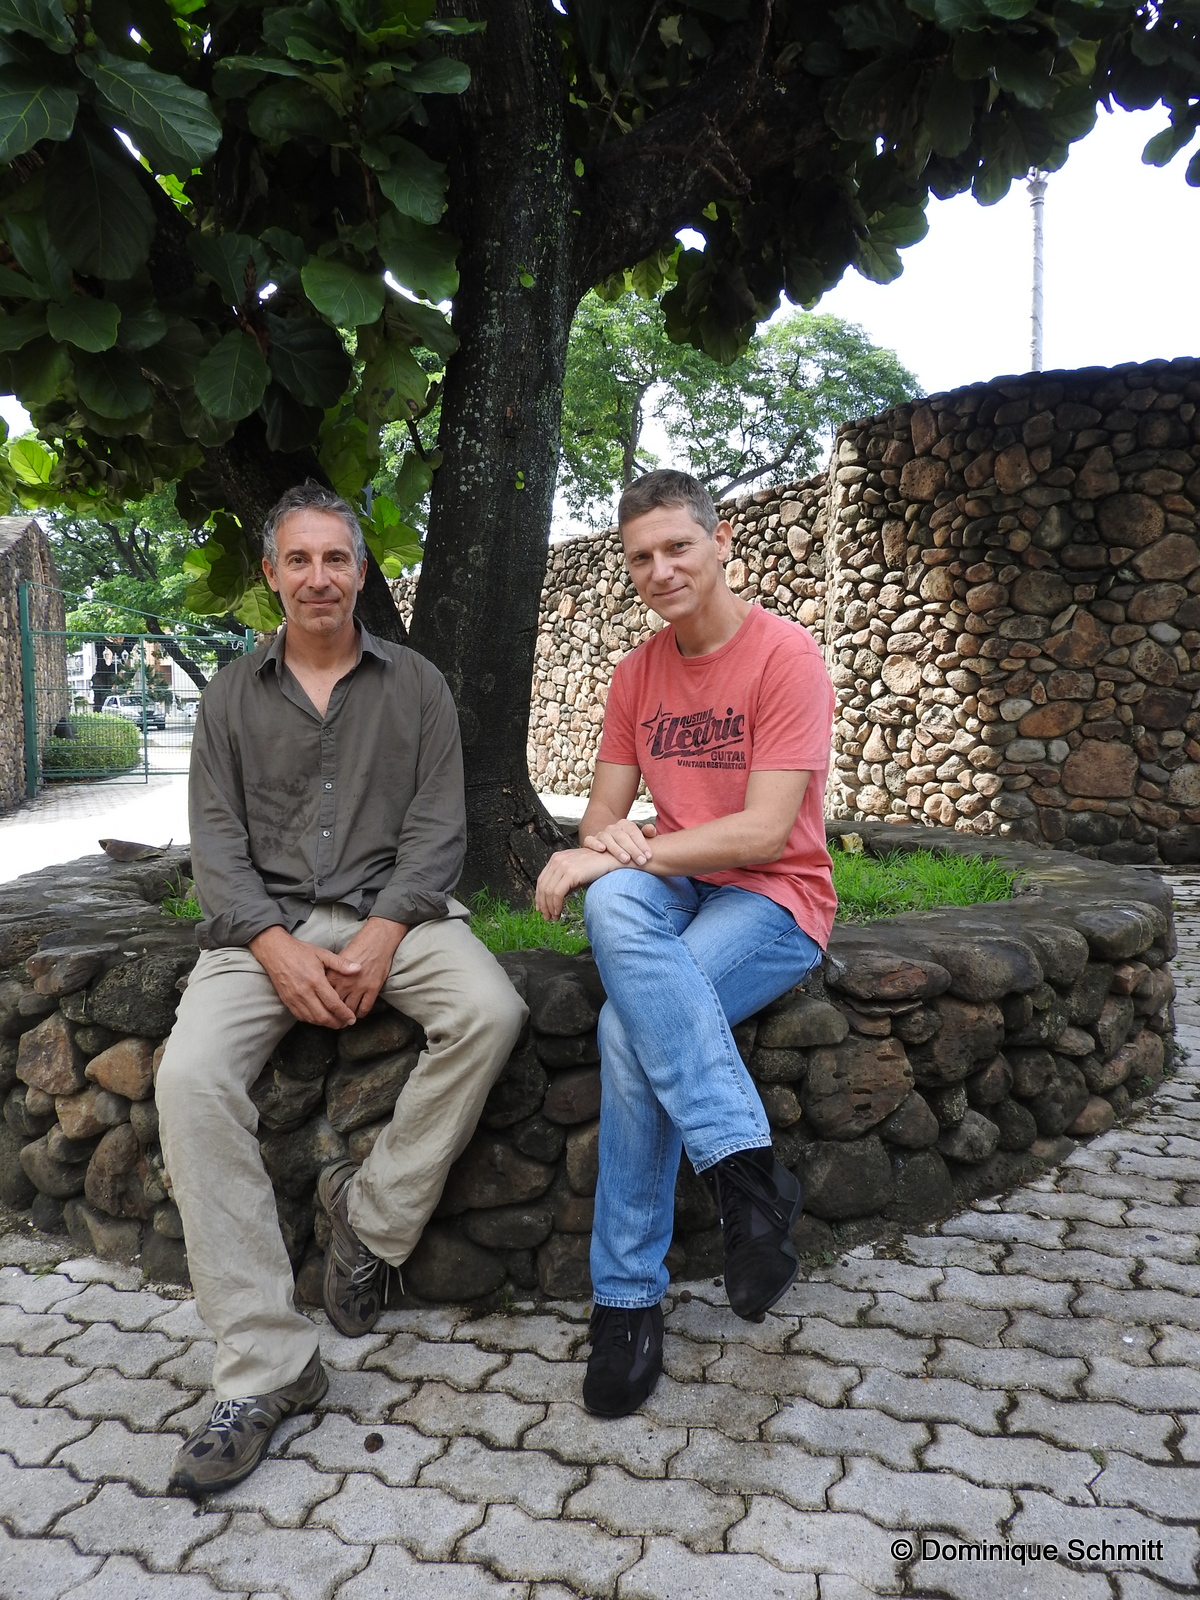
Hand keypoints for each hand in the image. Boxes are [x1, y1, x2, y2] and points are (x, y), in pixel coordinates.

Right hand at [248, 926, 362, 1027]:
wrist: (275, 952)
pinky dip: (312, 1020)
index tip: (352, 1019)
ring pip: (312, 1019)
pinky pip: (301, 1016)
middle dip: (337, 1023)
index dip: (344, 1014)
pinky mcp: (287, 1001)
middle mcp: (304, 992)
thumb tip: (358, 969)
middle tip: (346, 1023)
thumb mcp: (322, 953)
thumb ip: (341, 963)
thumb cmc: (300, 951)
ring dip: (325, 1023)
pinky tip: (320, 1017)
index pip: (333, 1003)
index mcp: (315, 980)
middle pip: (323, 1016)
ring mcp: (294, 998)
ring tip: (335, 1022)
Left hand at [329, 916, 407, 1018]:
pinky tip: (358, 1014)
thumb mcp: (337, 959)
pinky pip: (365, 1008)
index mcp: (333, 976)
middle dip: (333, 1016)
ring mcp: (359, 988)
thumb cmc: (357, 947)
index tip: (321, 1011)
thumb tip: (321, 986)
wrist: (377, 941)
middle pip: (335, 1007)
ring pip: (350, 1010)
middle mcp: (344, 984)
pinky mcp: (372, 989)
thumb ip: (329, 974)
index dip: (321, 1007)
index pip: (323, 997)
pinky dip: (360, 1014)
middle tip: (333, 1021)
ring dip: (347, 1017)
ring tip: (345, 1020)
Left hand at [535, 847, 619, 921]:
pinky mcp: (571, 873)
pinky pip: (557, 893)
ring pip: (548, 891)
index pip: (541, 880)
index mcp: (556, 858)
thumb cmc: (595, 867)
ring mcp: (564, 866)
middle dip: (543, 904)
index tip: (541, 908)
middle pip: (543, 886)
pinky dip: (556, 905)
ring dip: (549, 907)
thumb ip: (563, 881)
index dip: (539, 896)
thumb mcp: (575, 872)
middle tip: (546, 916)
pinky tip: (558, 911)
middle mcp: (557, 860)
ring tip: (554, 917)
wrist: (610, 859)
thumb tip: (553, 899)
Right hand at [581, 819, 656, 865]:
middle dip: (632, 849)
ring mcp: (601, 834)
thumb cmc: (629, 846)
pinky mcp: (590, 841)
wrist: (609, 846)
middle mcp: (612, 828)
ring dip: (617, 849)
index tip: (648, 855)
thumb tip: (651, 829)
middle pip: (622, 836)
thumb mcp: (638, 840)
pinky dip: (595, 844)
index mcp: (625, 825)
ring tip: (626, 860)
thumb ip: (647, 834)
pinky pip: (590, 840)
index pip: (633, 832)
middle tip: (641, 861)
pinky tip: (602, 850)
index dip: (642, 843)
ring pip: (607, 838)